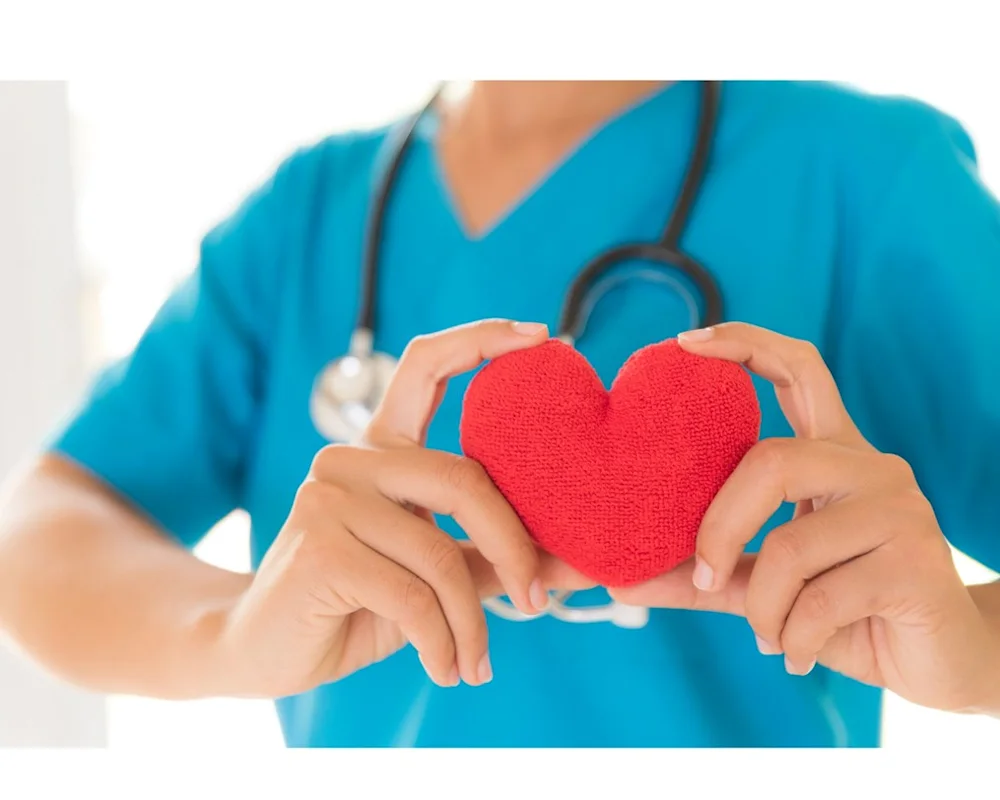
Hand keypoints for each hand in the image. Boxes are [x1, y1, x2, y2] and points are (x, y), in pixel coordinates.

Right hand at [216, 320, 593, 697]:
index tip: (541, 335)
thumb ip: (497, 556)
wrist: (267, 650)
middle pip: (464, 479)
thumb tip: (582, 560)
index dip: (482, 339)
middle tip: (537, 604)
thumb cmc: (360, 604)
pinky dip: (443, 643)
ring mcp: (329, 495)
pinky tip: (446, 669)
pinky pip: (412, 597)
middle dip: (514, 547)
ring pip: (440, 554)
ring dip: (472, 622)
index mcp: (383, 448)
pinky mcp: (319, 544)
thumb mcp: (437, 574)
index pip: (427, 365)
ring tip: (476, 664)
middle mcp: (353, 457)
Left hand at [610, 322, 999, 712]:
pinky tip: (795, 655)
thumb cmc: (847, 611)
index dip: (744, 343)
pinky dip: (792, 637)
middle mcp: (869, 466)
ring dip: (761, 605)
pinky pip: (822, 599)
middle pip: (772, 461)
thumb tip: (617, 580)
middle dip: (720, 526)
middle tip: (702, 576)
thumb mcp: (763, 586)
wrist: (940, 663)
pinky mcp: (919, 561)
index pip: (797, 370)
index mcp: (833, 454)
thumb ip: (700, 575)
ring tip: (767, 635)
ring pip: (791, 543)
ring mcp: (899, 508)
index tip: (685, 343)